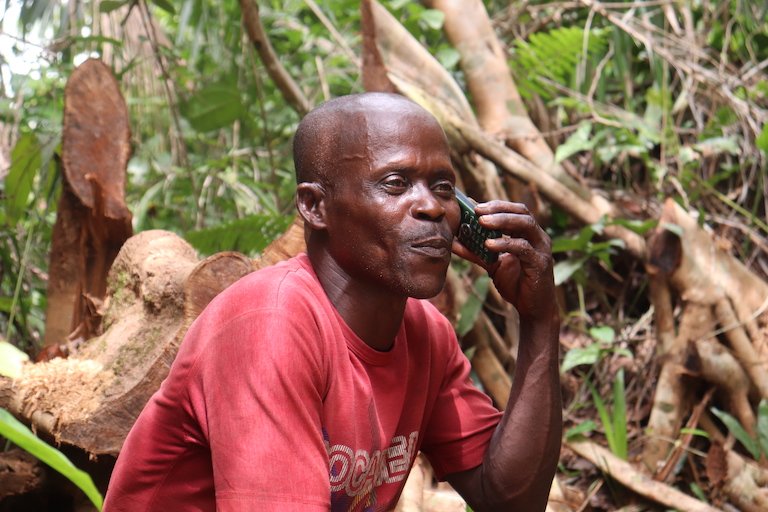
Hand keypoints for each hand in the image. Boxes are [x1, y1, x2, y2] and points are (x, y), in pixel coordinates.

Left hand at [452, 200, 554, 319]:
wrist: (532, 309)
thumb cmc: (516, 284)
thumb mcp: (492, 264)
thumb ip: (477, 251)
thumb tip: (453, 240)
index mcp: (528, 234)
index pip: (515, 210)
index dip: (496, 205)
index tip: (474, 205)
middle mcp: (538, 237)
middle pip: (521, 212)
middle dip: (498, 209)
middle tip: (477, 211)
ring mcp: (541, 249)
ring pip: (525, 224)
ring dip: (502, 220)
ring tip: (481, 222)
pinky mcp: (540, 263)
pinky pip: (523, 248)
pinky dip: (505, 243)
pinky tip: (489, 244)